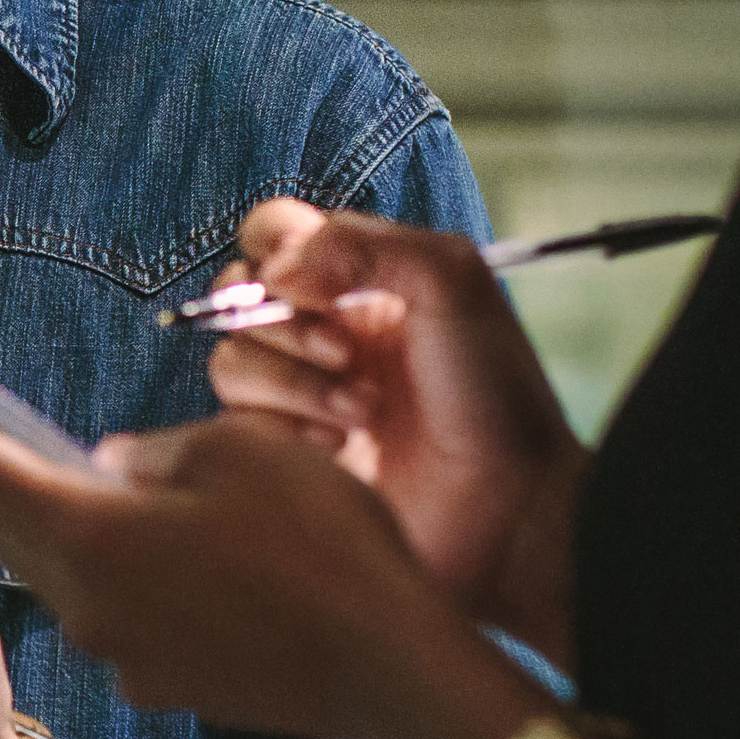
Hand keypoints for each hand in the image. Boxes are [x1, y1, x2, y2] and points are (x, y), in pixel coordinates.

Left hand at [0, 363, 524, 738]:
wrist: (389, 667)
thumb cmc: (325, 542)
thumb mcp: (241, 452)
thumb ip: (154, 453)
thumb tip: (110, 469)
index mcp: (89, 530)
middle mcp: (84, 599)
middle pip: (13, 520)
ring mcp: (121, 651)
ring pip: (67, 570)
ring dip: (66, 524)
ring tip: (92, 482)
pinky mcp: (162, 681)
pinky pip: (119, 612)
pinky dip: (125, 574)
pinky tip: (178, 553)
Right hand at [205, 199, 586, 653]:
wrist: (507, 506)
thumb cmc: (493, 393)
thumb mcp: (450, 282)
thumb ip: (361, 244)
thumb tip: (272, 270)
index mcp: (364, 278)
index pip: (276, 232)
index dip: (273, 246)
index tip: (307, 281)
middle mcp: (326, 328)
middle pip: (238, 293)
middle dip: (285, 323)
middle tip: (347, 356)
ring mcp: (304, 392)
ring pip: (232, 359)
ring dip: (294, 383)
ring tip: (363, 413)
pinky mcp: (289, 453)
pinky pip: (238, 423)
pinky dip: (286, 428)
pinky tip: (340, 449)